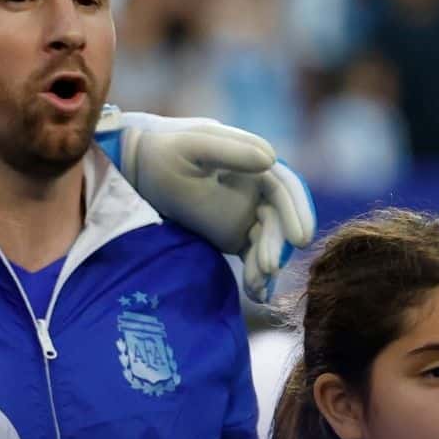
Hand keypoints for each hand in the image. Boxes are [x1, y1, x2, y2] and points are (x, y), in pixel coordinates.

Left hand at [100, 108, 315, 302]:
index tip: (300, 238)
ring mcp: (246, 212)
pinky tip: (257, 293)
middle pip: (279, 219)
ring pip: (267, 239)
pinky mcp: (234, 233)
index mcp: (252, 161)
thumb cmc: (162, 150)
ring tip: (257, 283)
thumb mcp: (191, 145)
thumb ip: (229, 149)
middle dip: (278, 243)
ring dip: (267, 262)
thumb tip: (270, 160)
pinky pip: (252, 253)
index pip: (285, 188)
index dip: (297, 211)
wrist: (138, 167)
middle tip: (270, 267)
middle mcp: (256, 188)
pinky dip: (256, 272)